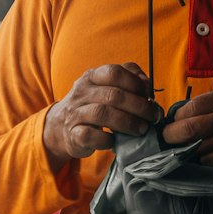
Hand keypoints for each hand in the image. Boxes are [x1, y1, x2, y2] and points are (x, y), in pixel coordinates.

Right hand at [43, 62, 157, 167]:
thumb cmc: (92, 105)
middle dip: (138, 106)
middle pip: (113, 95)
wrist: (60, 127)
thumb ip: (127, 79)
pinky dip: (106, 139)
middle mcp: (81, 92)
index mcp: (91, 77)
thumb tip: (146, 83)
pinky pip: (90, 135)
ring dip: (128, 123)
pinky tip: (115, 141)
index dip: (135, 82)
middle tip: (152, 116)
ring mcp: (75, 113)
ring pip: (103, 114)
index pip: (114, 72)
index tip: (149, 95)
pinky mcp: (73, 134)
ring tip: (142, 129)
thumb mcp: (105, 87)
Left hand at [161, 87, 212, 171]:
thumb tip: (184, 114)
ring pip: (196, 148)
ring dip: (185, 150)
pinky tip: (201, 156)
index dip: (175, 117)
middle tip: (165, 139)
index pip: (189, 108)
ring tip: (180, 148)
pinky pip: (209, 161)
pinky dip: (201, 159)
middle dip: (170, 136)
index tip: (171, 121)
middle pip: (187, 129)